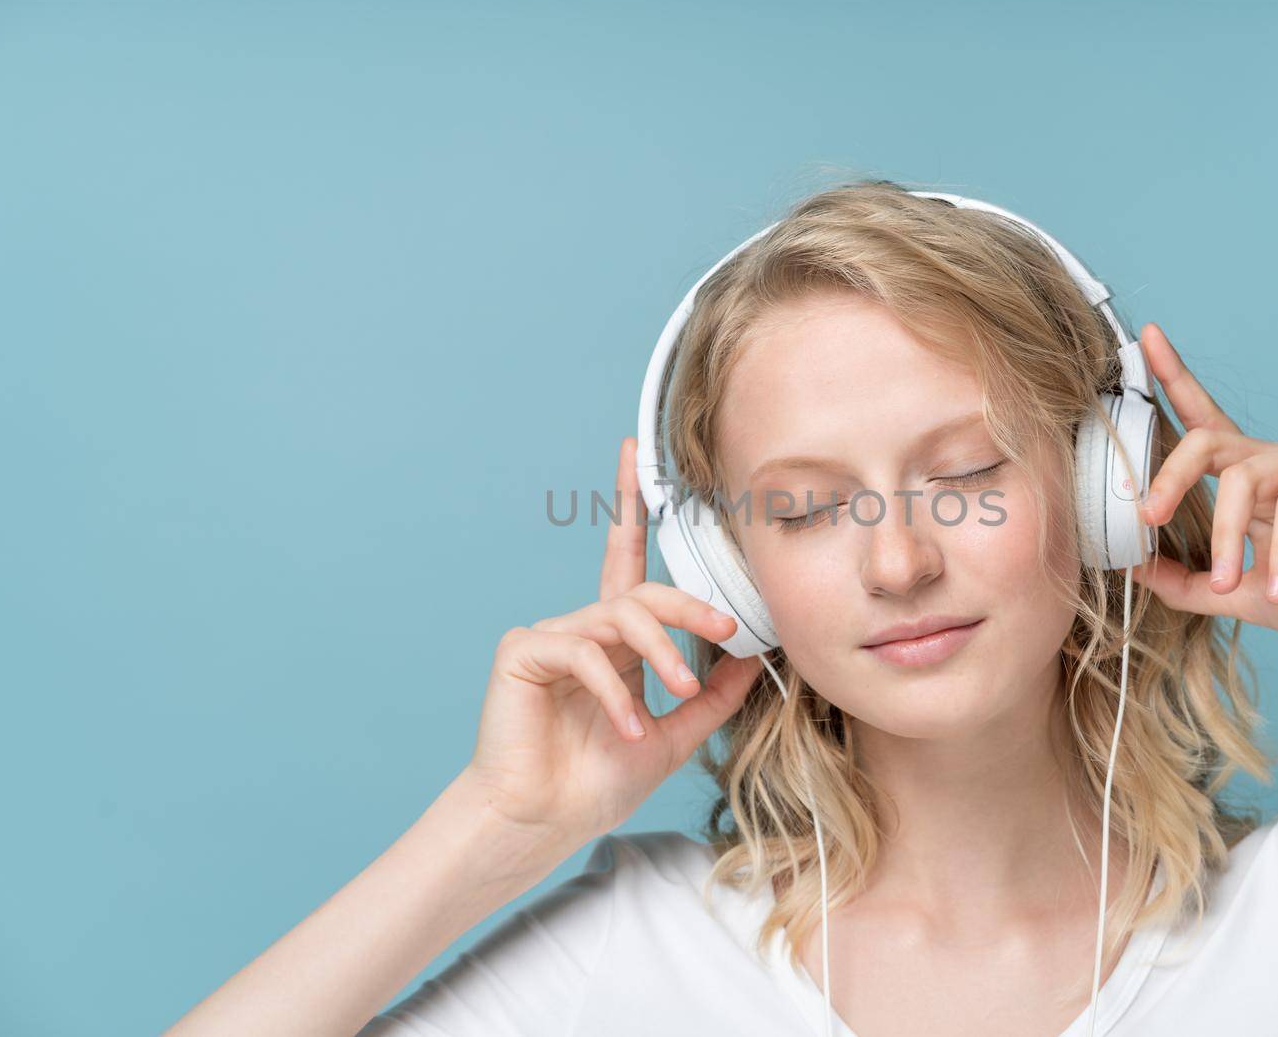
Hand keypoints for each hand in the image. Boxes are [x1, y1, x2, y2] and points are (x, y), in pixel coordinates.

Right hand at [463, 436, 762, 851]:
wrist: (542, 823)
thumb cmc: (596, 783)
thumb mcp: (674, 734)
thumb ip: (711, 695)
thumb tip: (754, 658)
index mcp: (614, 642)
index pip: (629, 561)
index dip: (632, 507)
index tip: (635, 453)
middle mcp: (583, 629)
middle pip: (645, 589)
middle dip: (690, 603)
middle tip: (728, 625)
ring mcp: (549, 636)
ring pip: (621, 616)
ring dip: (661, 654)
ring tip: (677, 694)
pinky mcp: (523, 651)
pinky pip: (582, 649)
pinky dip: (614, 688)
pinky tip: (625, 725)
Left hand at [1130, 323, 1277, 664]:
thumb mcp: (1242, 597)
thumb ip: (1188, 582)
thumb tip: (1132, 567)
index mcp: (1253, 482)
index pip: (1204, 421)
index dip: (1174, 379)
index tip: (1144, 339)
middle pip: (1206, 442)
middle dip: (1169, 476)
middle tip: (1147, 516)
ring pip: (1243, 476)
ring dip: (1228, 535)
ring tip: (1232, 583)